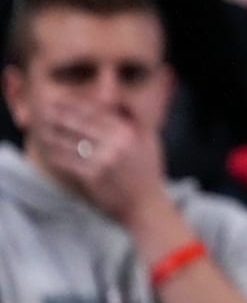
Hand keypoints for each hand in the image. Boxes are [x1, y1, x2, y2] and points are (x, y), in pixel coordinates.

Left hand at [36, 101, 166, 221]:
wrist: (146, 204)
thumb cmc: (147, 171)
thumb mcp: (149, 139)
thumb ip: (133, 118)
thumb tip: (115, 99)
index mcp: (130, 130)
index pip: (96, 111)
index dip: (75, 104)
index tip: (61, 100)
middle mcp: (117, 142)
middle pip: (80, 123)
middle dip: (60, 115)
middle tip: (44, 109)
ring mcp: (104, 160)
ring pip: (70, 142)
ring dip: (53, 134)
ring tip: (41, 129)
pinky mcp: (93, 177)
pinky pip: (67, 162)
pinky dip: (55, 155)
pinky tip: (48, 150)